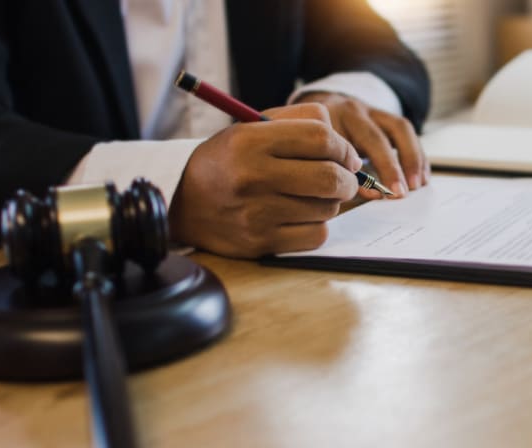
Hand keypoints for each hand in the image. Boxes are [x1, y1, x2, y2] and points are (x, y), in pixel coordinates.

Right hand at [168, 103, 360, 258]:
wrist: (182, 201)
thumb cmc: (229, 160)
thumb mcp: (252, 127)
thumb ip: (300, 121)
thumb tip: (348, 151)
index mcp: (250, 140)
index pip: (321, 138)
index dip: (344, 148)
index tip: (347, 157)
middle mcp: (252, 176)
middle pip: (330, 177)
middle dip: (348, 179)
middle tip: (345, 179)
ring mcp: (256, 213)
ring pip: (327, 208)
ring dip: (331, 202)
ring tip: (314, 196)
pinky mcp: (261, 243)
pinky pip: (316, 235)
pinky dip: (318, 226)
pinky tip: (302, 217)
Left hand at [295, 92, 428, 199]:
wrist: (318, 107)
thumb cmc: (315, 141)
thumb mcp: (317, 156)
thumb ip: (339, 175)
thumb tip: (373, 194)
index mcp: (327, 122)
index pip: (346, 147)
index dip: (363, 173)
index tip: (378, 194)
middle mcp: (350, 112)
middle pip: (375, 137)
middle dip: (391, 166)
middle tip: (401, 192)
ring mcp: (370, 110)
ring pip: (399, 127)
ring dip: (412, 158)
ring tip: (418, 184)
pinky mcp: (385, 114)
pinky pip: (407, 131)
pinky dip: (417, 154)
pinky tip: (422, 174)